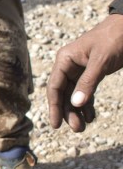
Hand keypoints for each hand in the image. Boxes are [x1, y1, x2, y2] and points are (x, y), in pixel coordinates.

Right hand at [46, 14, 122, 131]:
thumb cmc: (113, 39)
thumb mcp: (101, 62)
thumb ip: (88, 83)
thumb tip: (76, 104)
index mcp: (65, 59)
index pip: (55, 87)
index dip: (54, 106)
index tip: (55, 125)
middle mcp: (69, 65)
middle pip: (63, 93)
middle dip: (68, 112)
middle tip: (77, 129)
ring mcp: (80, 69)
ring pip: (74, 94)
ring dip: (77, 110)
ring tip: (84, 126)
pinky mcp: (91, 71)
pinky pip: (85, 90)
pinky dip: (87, 103)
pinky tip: (91, 115)